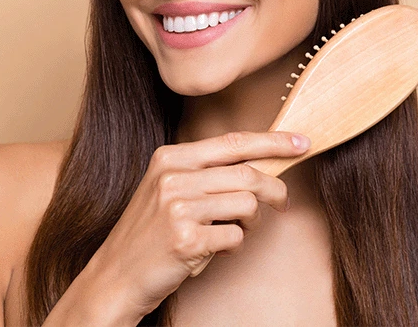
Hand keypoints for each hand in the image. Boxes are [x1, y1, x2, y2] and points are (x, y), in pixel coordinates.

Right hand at [86, 131, 309, 318]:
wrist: (116, 275)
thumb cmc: (151, 234)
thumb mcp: (170, 189)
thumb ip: (208, 173)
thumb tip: (263, 163)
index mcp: (170, 158)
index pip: (233, 142)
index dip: (273, 141)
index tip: (300, 143)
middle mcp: (172, 177)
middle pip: (248, 174)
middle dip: (275, 189)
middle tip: (282, 203)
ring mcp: (177, 207)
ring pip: (247, 205)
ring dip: (249, 223)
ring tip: (229, 232)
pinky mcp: (185, 239)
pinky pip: (236, 236)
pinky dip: (233, 247)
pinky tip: (212, 250)